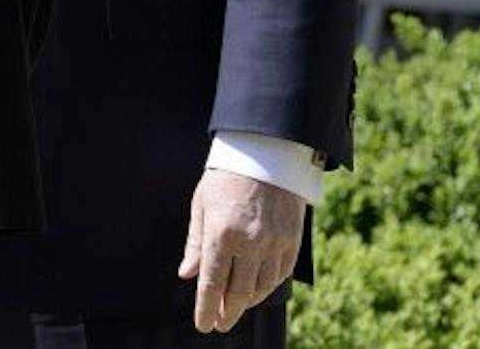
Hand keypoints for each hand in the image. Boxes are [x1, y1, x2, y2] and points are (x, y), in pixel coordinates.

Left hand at [175, 168, 304, 332]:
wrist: (266, 154)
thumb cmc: (226, 176)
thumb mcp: (201, 205)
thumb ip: (196, 244)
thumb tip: (187, 275)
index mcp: (222, 233)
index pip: (212, 283)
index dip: (207, 308)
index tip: (203, 325)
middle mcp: (250, 243)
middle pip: (239, 292)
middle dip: (228, 313)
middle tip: (220, 325)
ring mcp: (274, 243)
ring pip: (261, 288)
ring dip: (248, 303)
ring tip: (235, 310)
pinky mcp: (292, 241)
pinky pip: (280, 275)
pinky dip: (267, 288)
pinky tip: (257, 291)